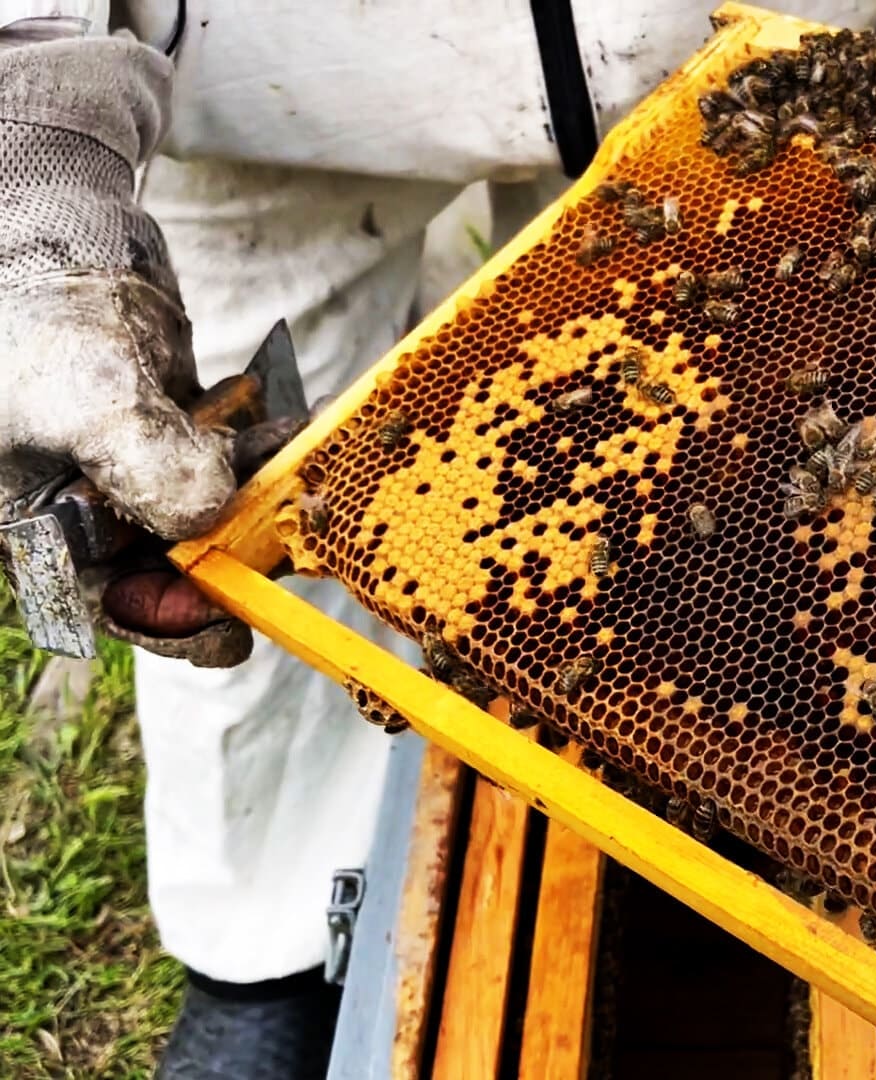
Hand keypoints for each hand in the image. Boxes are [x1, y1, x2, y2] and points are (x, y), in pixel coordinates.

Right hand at [1, 32, 248, 665]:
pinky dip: (263, 448)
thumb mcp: (83, 394)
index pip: (106, 604)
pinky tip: (298, 430)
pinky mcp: (172, 427)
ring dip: (264, 501)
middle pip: (171, 568)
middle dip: (235, 556)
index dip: (173, 622)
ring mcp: (132, 468)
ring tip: (310, 484)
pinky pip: (228, 458)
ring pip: (213, 513)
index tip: (233, 627)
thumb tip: (207, 522)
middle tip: (296, 544)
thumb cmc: (38, 314)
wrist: (49, 226)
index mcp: (36, 525)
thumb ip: (143, 463)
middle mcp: (84, 508)